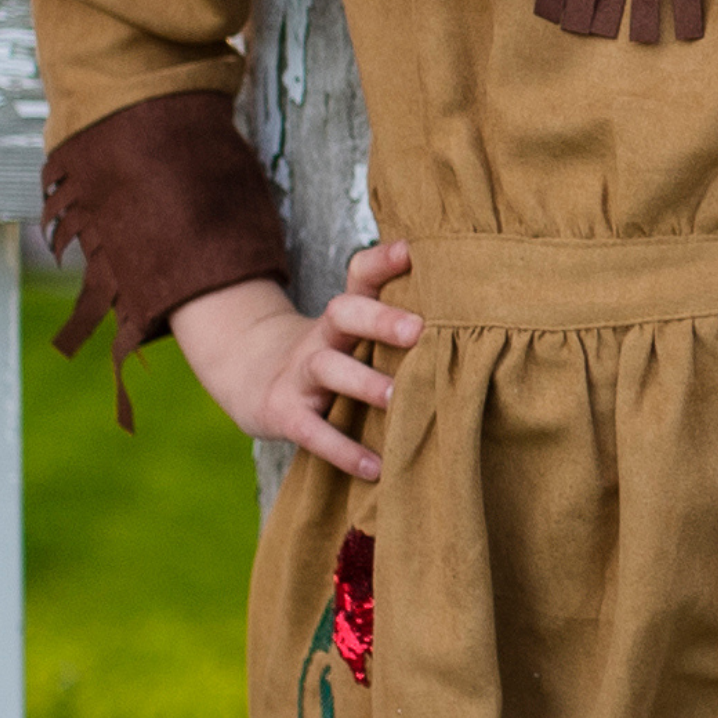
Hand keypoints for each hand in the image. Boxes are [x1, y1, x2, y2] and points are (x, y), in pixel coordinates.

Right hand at [171, 240, 423, 480]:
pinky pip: (313, 432)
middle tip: (420, 331)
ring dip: (364, 382)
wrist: (251, 375)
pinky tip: (375, 467)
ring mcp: (299, 373)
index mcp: (343, 313)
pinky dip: (343, 450)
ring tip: (399, 398)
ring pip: (329, 368)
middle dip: (381, 320)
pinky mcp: (284, 414)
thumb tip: (467, 316)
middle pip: (344, 313)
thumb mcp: (350, 329)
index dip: (384, 260)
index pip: (360, 274)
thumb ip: (393, 319)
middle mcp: (322, 335)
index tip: (415, 250)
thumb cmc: (327, 352)